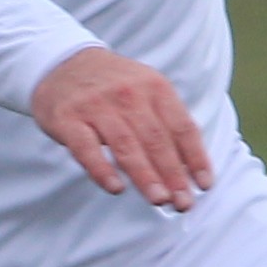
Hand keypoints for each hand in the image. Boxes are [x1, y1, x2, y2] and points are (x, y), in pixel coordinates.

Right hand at [28, 47, 213, 211]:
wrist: (63, 63)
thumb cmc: (113, 87)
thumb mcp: (146, 90)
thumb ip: (167, 122)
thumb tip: (191, 168)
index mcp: (155, 87)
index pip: (182, 126)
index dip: (195, 158)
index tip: (204, 186)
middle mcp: (128, 94)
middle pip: (156, 139)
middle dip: (172, 174)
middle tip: (183, 203)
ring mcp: (96, 106)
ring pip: (126, 145)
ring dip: (145, 175)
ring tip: (159, 200)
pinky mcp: (68, 119)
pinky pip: (86, 148)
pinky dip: (102, 169)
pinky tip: (116, 188)